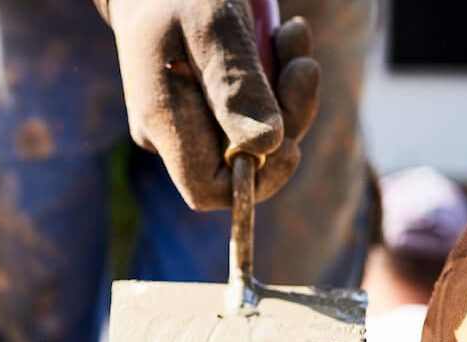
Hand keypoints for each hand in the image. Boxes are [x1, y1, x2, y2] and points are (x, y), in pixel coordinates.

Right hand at [104, 0, 319, 209]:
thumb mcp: (210, 26)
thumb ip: (236, 86)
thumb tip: (267, 146)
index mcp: (164, 120)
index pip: (208, 190)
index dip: (254, 180)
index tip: (291, 142)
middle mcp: (173, 130)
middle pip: (242, 161)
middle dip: (285, 118)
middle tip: (302, 64)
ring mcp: (188, 117)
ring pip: (256, 132)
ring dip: (287, 89)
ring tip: (293, 34)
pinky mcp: (205, 102)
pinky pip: (251, 107)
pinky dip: (276, 77)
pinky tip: (283, 37)